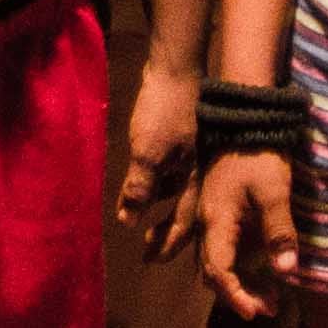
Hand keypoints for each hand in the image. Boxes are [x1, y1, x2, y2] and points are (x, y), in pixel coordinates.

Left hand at [115, 51, 202, 254]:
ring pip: (177, 191)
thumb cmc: (163, 111)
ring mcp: (191, 155)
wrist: (175, 68)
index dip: (168, 243)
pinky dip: (160, 185)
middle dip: (167, 232)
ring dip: (161, 209)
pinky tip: (146, 188)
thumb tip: (129, 223)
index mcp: (195, 178)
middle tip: (150, 252)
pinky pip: (172, 173)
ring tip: (143, 225)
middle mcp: (198, 171)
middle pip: (184, 211)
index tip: (153, 260)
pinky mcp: (183, 140)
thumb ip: (139, 188)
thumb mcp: (147, 152)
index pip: (184, 221)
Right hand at [199, 147, 299, 315]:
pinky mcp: (225, 214)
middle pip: (215, 272)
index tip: (254, 313)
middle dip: (239, 295)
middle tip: (268, 310)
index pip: (218, 270)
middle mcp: (208, 225)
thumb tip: (286, 272)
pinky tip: (267, 274)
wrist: (247, 123)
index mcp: (215, 221)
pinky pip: (228, 250)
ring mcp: (214, 220)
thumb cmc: (260, 156)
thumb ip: (279, 232)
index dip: (235, 295)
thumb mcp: (274, 193)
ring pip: (220, 263)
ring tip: (273, 300)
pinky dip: (243, 267)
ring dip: (242, 284)